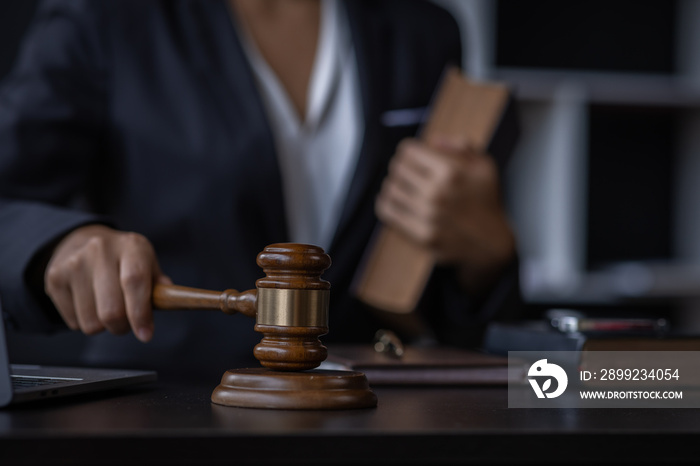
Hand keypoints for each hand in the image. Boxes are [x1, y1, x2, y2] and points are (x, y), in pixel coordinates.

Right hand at [44, 225, 170, 341]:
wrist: (82, 240)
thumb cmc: (124, 259)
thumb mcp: (147, 262)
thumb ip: (160, 285)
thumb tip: (170, 302)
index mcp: (131, 246)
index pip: (134, 282)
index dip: (140, 313)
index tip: (146, 334)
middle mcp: (100, 250)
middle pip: (111, 310)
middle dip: (123, 327)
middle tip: (127, 323)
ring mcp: (74, 263)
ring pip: (91, 322)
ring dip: (103, 326)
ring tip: (107, 307)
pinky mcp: (55, 278)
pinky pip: (74, 322)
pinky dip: (84, 320)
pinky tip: (88, 301)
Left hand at [375, 137, 515, 292]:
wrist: (491, 243)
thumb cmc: (486, 200)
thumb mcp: (484, 166)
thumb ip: (461, 147)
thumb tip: (435, 140)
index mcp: (451, 172)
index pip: (408, 151)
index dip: (408, 151)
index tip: (410, 155)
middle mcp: (437, 193)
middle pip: (397, 169)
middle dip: (400, 167)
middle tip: (404, 171)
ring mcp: (428, 216)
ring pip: (390, 190)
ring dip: (392, 185)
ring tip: (399, 186)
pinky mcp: (421, 235)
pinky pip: (389, 212)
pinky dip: (386, 203)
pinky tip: (392, 200)